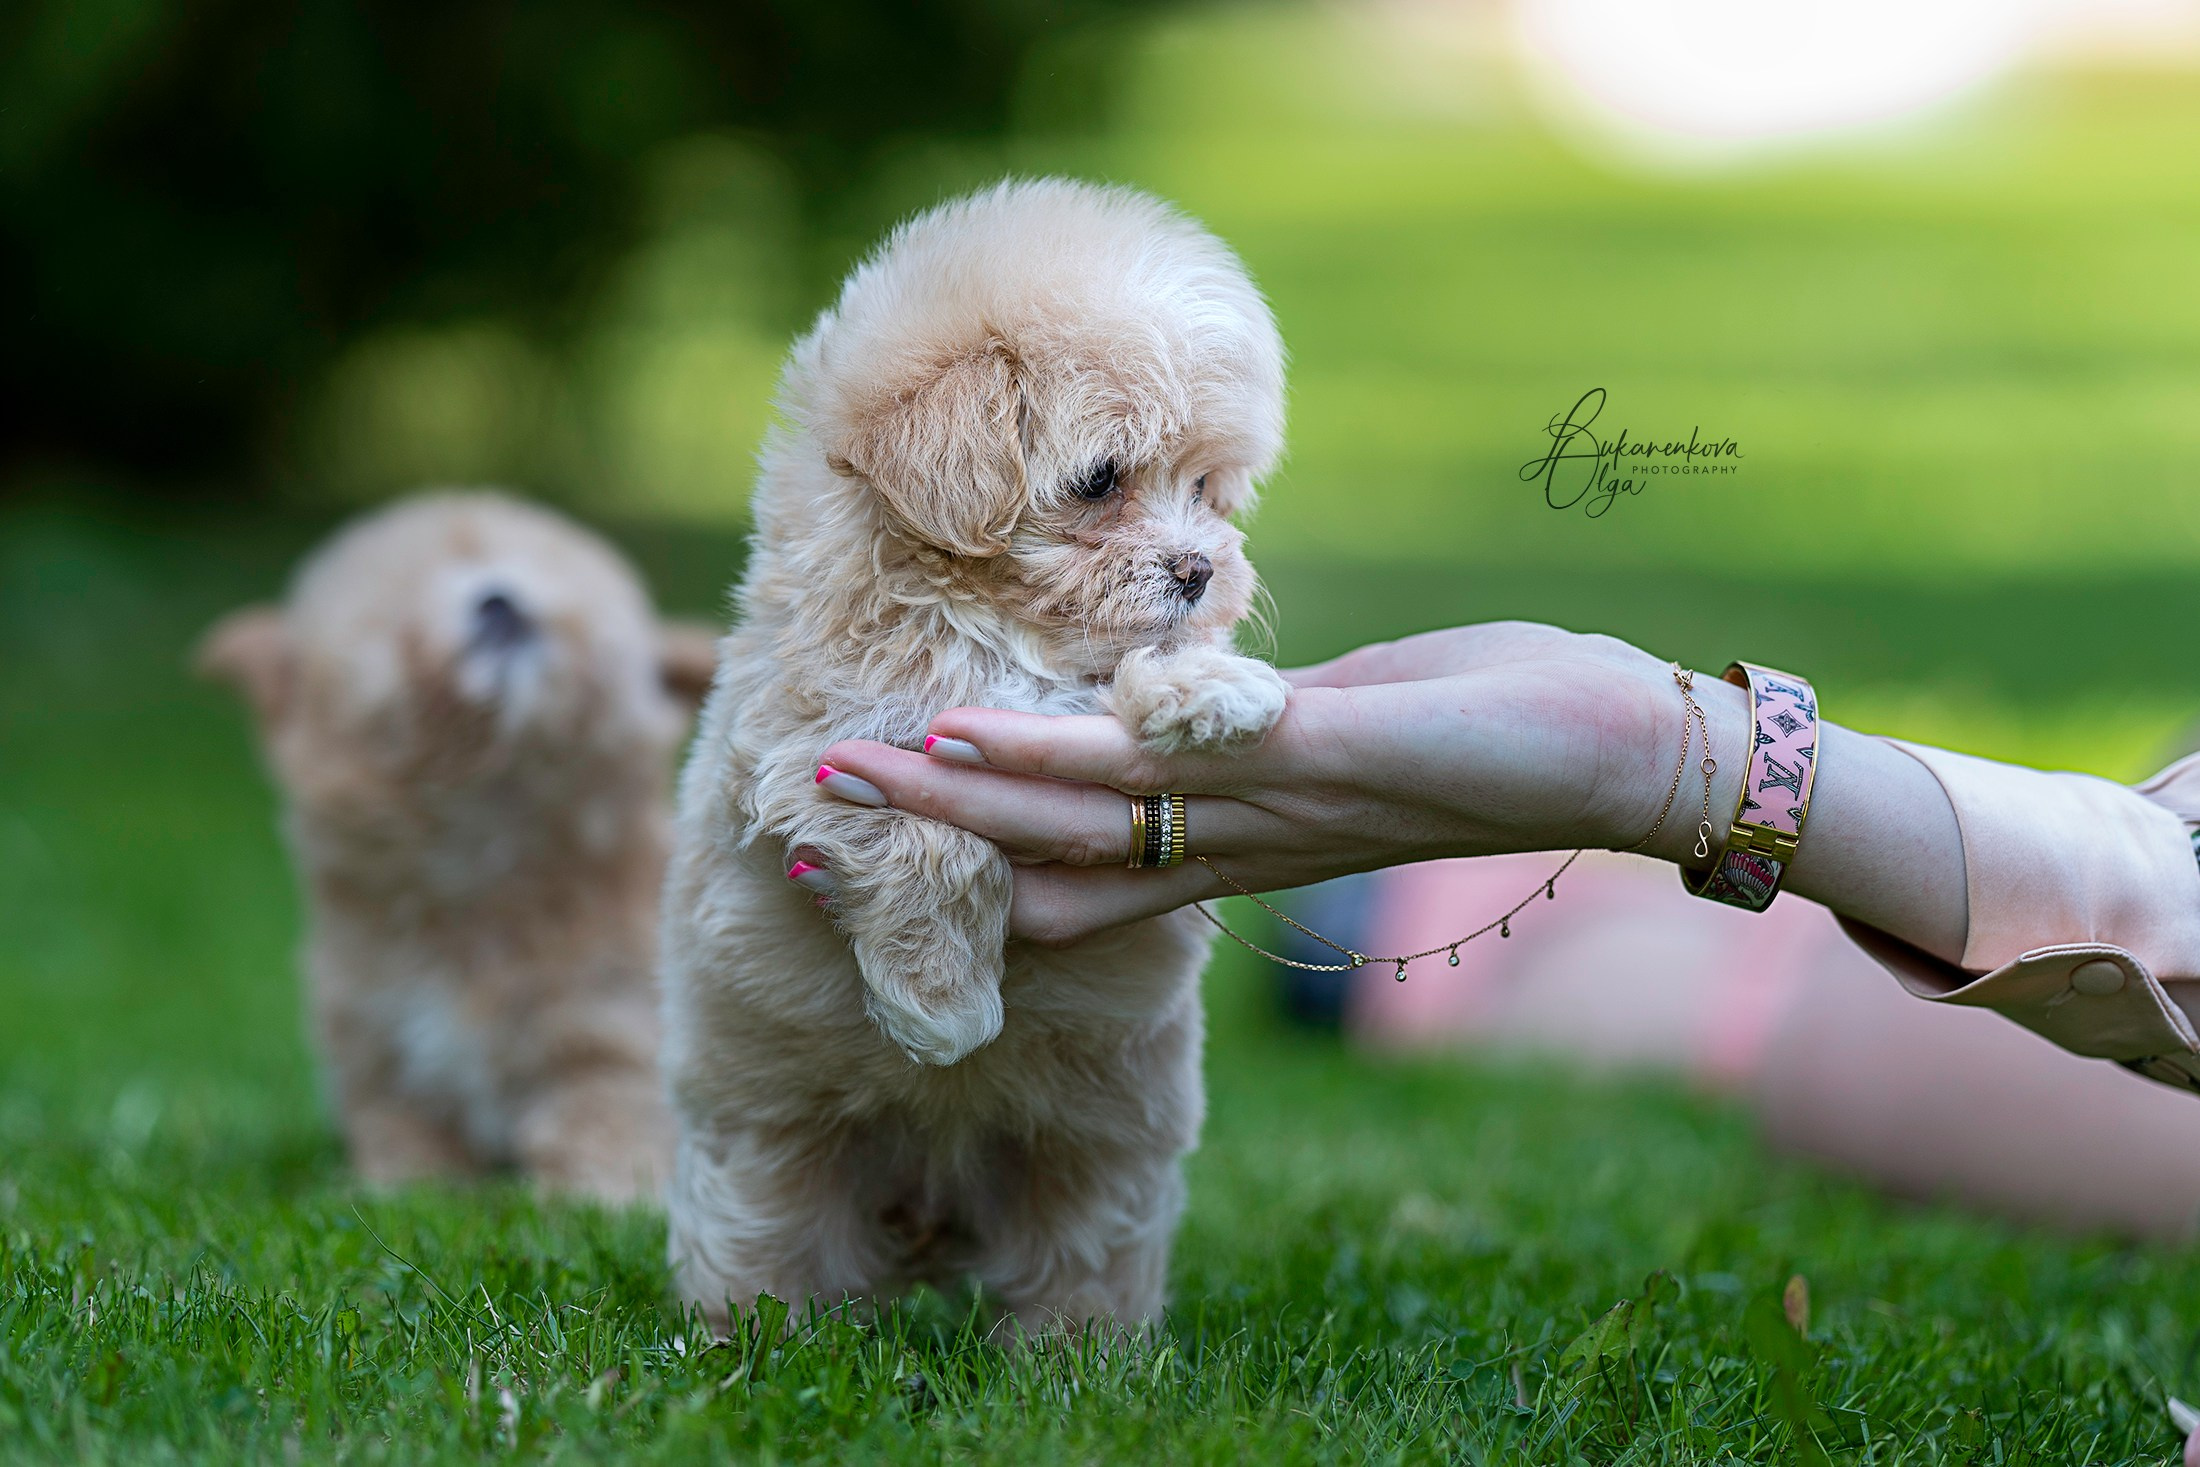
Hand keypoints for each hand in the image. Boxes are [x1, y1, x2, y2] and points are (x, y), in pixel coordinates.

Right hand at [806, 624, 1683, 944]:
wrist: (1634, 756)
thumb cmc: (1499, 732)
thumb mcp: (1354, 733)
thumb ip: (1262, 732)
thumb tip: (1194, 712)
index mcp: (1243, 830)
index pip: (1086, 863)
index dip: (977, 863)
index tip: (880, 848)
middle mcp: (1237, 836)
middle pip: (1053, 847)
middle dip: (929, 836)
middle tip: (803, 820)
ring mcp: (1270, 802)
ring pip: (1081, 810)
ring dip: (959, 798)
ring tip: (853, 775)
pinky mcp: (1319, 754)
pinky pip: (1168, 760)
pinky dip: (1061, 754)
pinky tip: (979, 739)